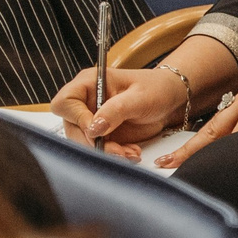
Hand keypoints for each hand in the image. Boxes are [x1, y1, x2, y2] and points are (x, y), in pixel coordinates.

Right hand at [49, 66, 188, 158]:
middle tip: (117, 150)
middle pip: (72, 128)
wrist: (171, 100)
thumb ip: (116, 110)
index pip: (65, 102)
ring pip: (84, 143)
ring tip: (130, 152)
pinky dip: (114, 155)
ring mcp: (93, 119)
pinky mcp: (102, 135)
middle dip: (94, 143)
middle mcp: (86, 102)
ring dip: (106, 152)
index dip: (77, 118)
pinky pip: (99, 150)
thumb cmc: (157, 89)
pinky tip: (131, 152)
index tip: (96, 129)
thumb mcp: (139, 97)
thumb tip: (93, 128)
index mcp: (90, 83)